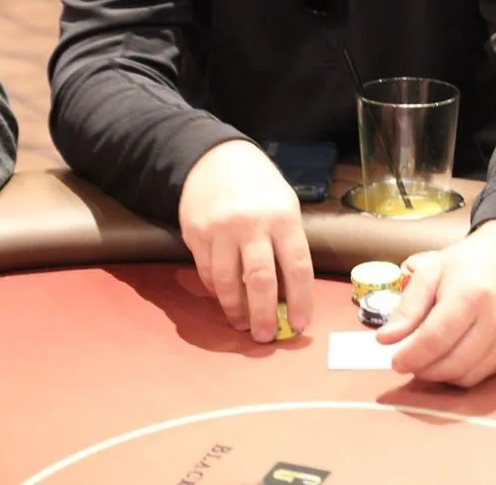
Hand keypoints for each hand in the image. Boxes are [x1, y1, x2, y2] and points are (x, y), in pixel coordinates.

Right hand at [178, 140, 313, 341]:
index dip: (300, 301)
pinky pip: (208, 272)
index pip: (297, 267)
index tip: (299, 325)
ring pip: (228, 283)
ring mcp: (220, 229)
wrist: (215, 157)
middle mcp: (251, 224)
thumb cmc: (260, 186)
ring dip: (236, 309)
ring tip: (242, 323)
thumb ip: (287, 243)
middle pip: (260, 281)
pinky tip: (225, 296)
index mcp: (283, 217)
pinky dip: (217, 289)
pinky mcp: (196, 234)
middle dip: (264, 316)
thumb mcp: (284, 204)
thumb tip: (289, 294)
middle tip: (265, 337)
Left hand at [377, 220, 495, 386]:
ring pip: (468, 377)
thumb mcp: (432, 271)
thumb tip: (385, 339)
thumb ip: (408, 305)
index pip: (435, 339)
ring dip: (442, 376)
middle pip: (452, 364)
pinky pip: (484, 375)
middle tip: (408, 362)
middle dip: (424, 369)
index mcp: (470, 295)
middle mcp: (495, 320)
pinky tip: (451, 357)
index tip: (395, 361)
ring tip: (427, 361)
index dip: (411, 356)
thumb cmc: (469, 262)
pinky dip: (463, 373)